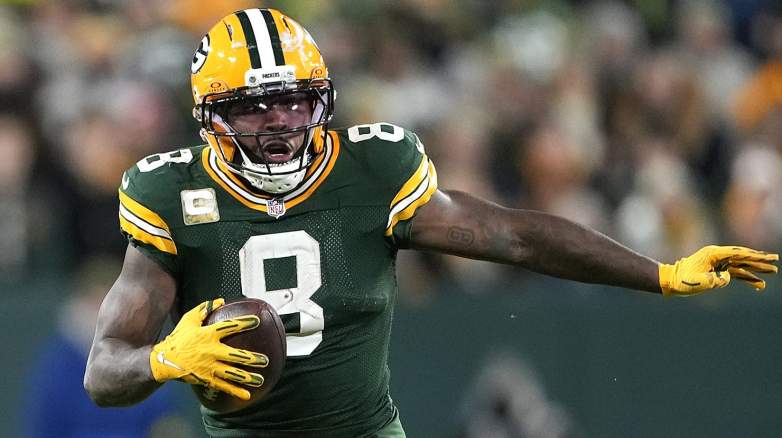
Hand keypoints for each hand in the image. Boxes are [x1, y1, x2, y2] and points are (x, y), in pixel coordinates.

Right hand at [149, 298, 268, 399]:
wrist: (163, 361)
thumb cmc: (177, 338)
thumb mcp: (188, 320)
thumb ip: (204, 309)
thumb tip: (220, 301)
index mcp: (207, 335)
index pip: (229, 327)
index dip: (244, 323)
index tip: (256, 321)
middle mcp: (211, 351)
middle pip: (235, 355)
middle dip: (252, 358)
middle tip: (265, 360)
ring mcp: (209, 366)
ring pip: (232, 373)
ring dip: (247, 377)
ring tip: (261, 379)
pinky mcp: (206, 378)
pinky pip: (223, 386)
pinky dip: (235, 391)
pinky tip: (246, 395)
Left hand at [658, 246, 778, 295]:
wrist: (671, 280)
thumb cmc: (682, 280)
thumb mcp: (699, 281)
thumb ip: (716, 279)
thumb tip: (728, 277)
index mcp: (713, 254)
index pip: (738, 253)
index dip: (754, 255)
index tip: (767, 257)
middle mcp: (717, 256)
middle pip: (743, 257)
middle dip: (760, 260)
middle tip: (776, 261)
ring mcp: (718, 263)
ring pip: (741, 265)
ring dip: (756, 269)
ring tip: (772, 271)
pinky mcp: (717, 270)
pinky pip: (735, 273)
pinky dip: (746, 278)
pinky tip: (758, 284)